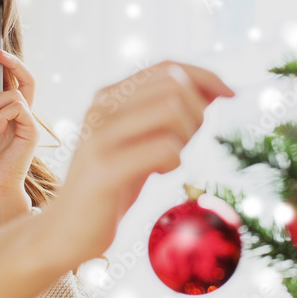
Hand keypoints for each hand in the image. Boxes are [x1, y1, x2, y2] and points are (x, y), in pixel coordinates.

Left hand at [0, 50, 38, 209]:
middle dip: (15, 64)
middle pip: (28, 81)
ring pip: (16, 94)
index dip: (8, 69)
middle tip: (0, 54)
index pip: (15, 85)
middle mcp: (23, 117)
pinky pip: (19, 107)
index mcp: (12, 116)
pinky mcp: (31, 131)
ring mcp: (29, 123)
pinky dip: (3, 112)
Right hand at [48, 60, 234, 262]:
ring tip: (171, 159)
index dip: (205, 76)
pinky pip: (164, 148)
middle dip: (197, 112)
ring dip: (187, 136)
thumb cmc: (113, 185)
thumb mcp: (143, 142)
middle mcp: (101, 106)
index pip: (168, 67)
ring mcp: (100, 136)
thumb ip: (170, 114)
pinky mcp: (104, 169)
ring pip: (171, 109)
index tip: (230, 94)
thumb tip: (214, 89)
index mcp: (110, 95)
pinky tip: (160, 173)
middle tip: (186, 143)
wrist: (67, 230)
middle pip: (174, 85)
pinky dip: (175, 160)